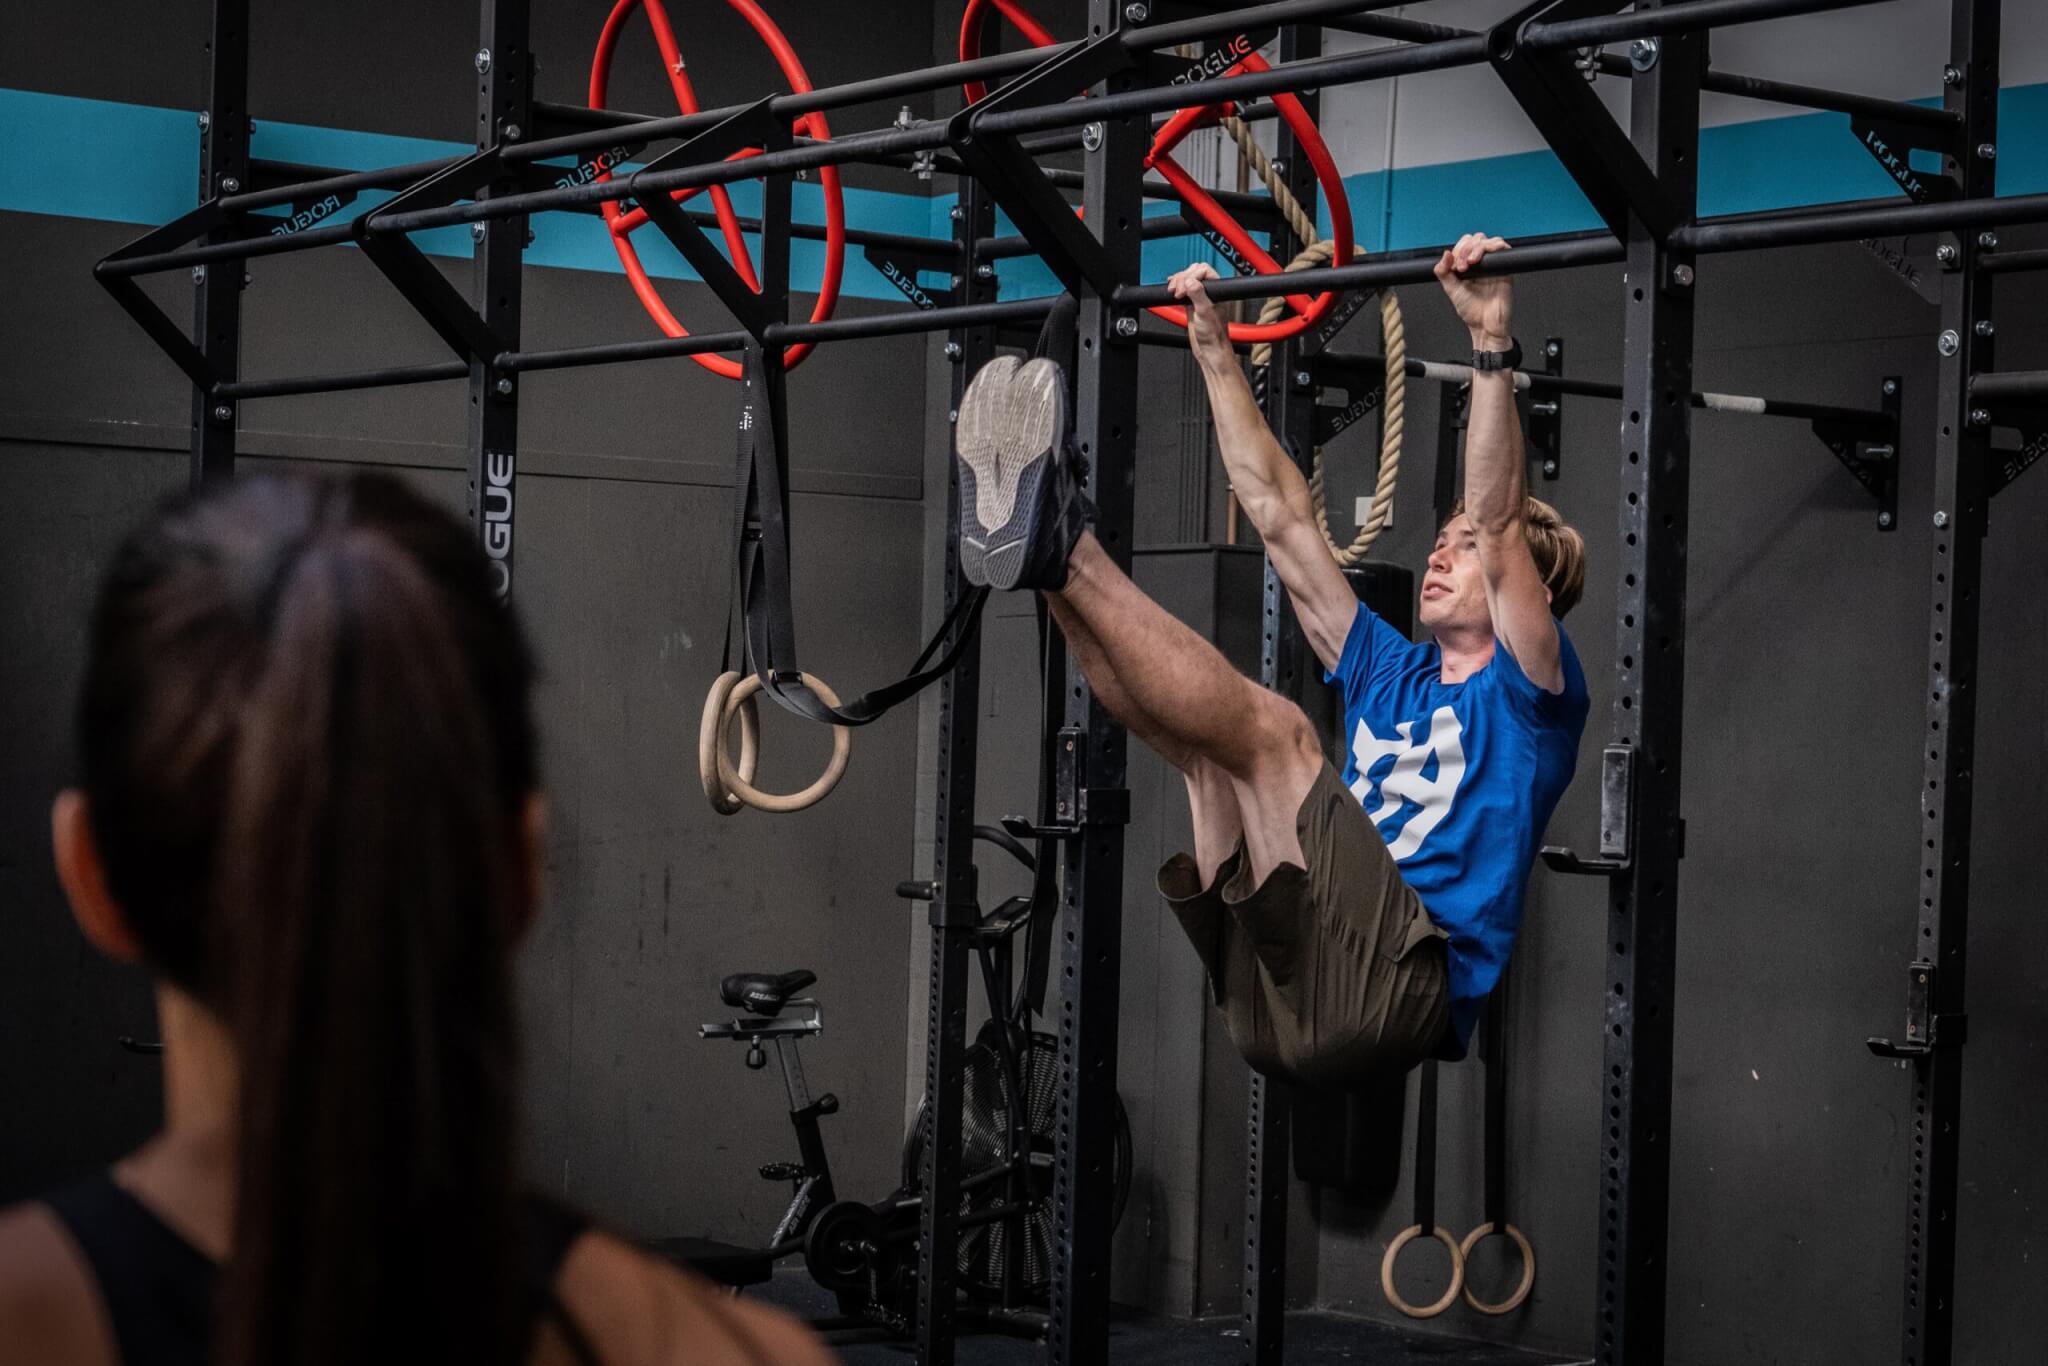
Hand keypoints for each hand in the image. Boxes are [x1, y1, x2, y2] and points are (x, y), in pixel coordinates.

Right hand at [1167, 262, 1231, 365]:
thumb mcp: (1205, 312)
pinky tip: (1171, 290)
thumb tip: (1190, 282)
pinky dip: (1176, 288)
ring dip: (1178, 282)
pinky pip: (1183, 290)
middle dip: (1183, 278)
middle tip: (1177, 290)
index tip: (1184, 287)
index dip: (1192, 275)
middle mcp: (1209, 292)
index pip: (1204, 271)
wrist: (1209, 350)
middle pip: (1194, 272)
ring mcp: (1199, 298)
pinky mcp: (1191, 305)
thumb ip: (1198, 295)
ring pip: (1187, 280)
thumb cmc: (1214, 335)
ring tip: (1173, 291)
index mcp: (1217, 291)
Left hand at [1434, 231, 1513, 350]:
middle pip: (1476, 239)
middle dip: (1465, 248)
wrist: (1485, 325)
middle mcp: (1481, 263)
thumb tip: (1445, 254)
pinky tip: (1481, 259)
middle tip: (1462, 266)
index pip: (1464, 245)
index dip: (1457, 250)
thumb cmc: (1471, 310)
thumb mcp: (1451, 289)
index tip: (1454, 266)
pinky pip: (1503, 248)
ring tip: (1470, 263)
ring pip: (1488, 241)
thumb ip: (1443, 272)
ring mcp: (1493, 264)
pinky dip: (1493, 246)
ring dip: (1477, 247)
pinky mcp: (1505, 268)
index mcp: (1468, 266)